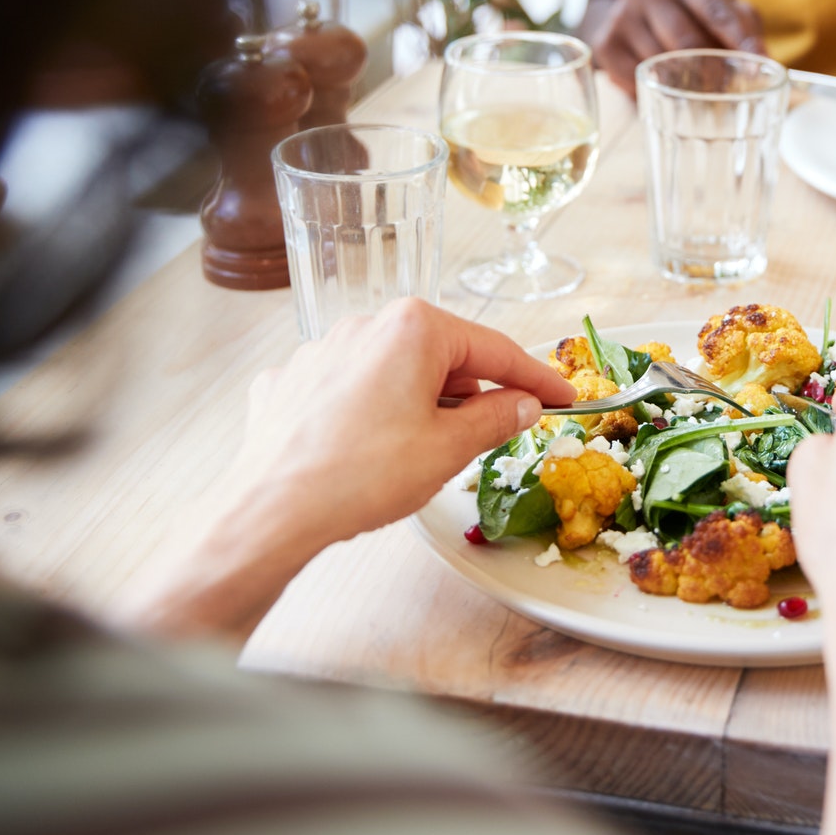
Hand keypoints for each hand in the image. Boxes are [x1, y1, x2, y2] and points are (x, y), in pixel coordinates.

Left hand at [123, 299, 574, 638]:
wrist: (272, 510)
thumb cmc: (362, 475)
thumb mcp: (448, 450)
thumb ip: (494, 418)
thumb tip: (520, 404)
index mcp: (413, 329)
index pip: (495, 349)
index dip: (536, 378)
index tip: (563, 397)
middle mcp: (366, 325)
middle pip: (441, 355)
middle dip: (470, 393)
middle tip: (492, 435)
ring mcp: (322, 351)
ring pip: (393, 371)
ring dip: (419, 403)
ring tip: (423, 453)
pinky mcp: (290, 382)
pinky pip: (348, 390)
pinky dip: (370, 414)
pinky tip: (369, 450)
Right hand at [591, 0, 763, 93]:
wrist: (633, 9)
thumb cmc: (688, 9)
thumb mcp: (718, 3)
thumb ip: (743, 25)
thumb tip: (764, 60)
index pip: (714, 10)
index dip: (739, 41)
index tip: (759, 63)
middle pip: (686, 40)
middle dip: (710, 68)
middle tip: (725, 87)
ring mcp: (621, 13)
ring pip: (661, 62)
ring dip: (683, 82)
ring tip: (697, 89)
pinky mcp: (605, 42)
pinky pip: (636, 77)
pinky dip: (655, 88)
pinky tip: (663, 86)